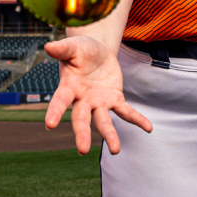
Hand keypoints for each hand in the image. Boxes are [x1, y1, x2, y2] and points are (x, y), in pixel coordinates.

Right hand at [41, 35, 158, 155]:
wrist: (96, 51)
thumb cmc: (80, 50)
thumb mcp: (73, 46)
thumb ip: (63, 49)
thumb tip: (48, 46)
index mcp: (68, 87)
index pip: (60, 101)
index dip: (54, 111)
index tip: (49, 125)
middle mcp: (82, 100)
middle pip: (81, 119)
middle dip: (82, 134)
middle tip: (82, 150)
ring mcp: (99, 102)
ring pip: (103, 121)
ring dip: (109, 135)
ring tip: (115, 150)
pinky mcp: (115, 99)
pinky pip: (126, 112)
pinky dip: (137, 119)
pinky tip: (148, 128)